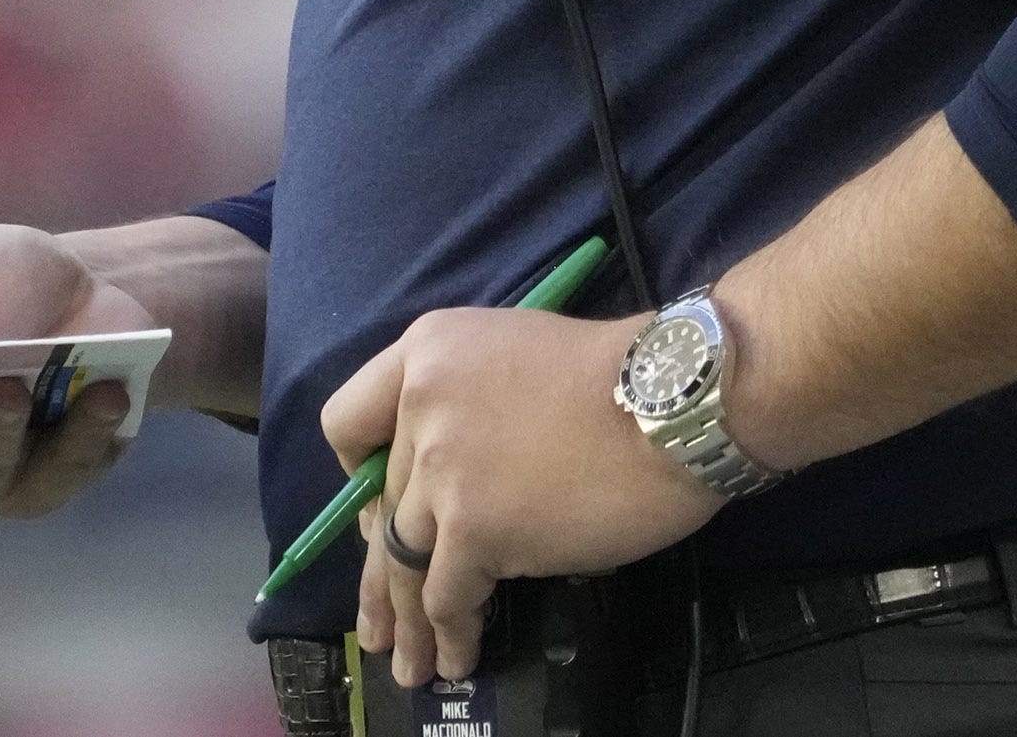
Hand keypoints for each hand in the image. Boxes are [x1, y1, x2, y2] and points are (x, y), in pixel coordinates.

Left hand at [322, 307, 715, 685]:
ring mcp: (442, 470)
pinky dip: (450, 633)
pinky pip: (446, 596)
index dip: (360, 475)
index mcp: (426, 352)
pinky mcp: (474, 528)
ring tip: (412, 664)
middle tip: (379, 623)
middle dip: (379, 574)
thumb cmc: (616, 373)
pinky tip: (459, 655)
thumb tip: (462, 474)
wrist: (669, 399)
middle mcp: (419, 407)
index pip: (348, 421)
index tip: (381, 510)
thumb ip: (469, 402)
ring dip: (405, 620)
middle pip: (381, 507)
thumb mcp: (516, 353)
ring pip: (402, 561)